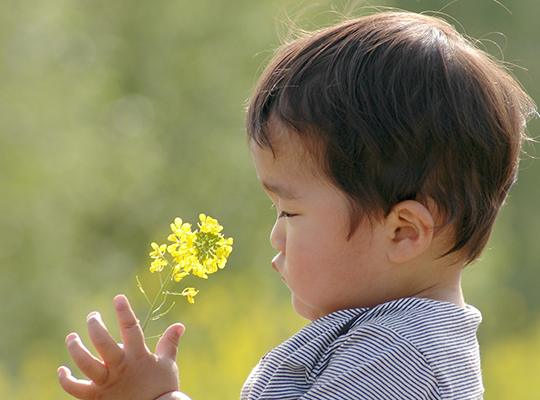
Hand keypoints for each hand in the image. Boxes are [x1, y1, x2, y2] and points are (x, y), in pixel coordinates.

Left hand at [58, 294, 188, 399]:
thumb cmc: (162, 388)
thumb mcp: (168, 363)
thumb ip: (170, 343)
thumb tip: (179, 325)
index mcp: (138, 355)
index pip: (130, 327)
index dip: (124, 310)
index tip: (118, 298)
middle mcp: (120, 366)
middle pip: (102, 341)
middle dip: (95, 325)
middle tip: (93, 316)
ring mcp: (107, 382)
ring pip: (85, 362)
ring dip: (75, 348)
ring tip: (72, 337)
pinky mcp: (96, 397)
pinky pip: (75, 388)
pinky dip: (66, 379)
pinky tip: (62, 370)